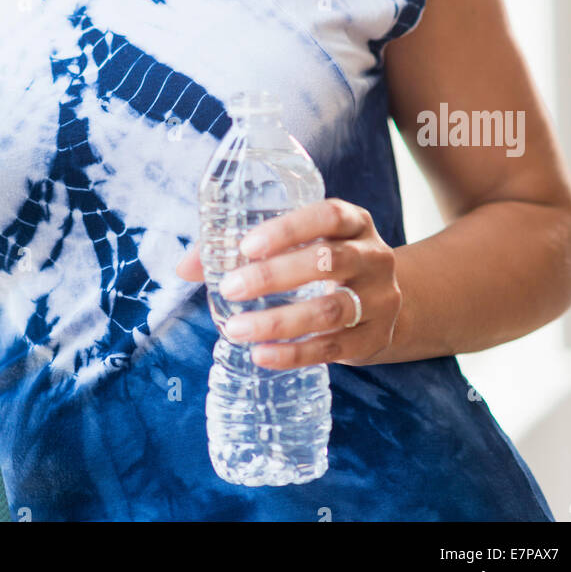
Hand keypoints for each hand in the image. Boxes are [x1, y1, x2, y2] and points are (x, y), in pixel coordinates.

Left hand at [175, 198, 402, 368]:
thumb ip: (245, 249)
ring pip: (331, 310)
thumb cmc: (326, 264)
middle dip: (275, 276)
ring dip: (279, 321)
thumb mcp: (302, 245)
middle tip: (231, 288)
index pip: (329, 216)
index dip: (289, 229)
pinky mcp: (375, 338)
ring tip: (236, 329)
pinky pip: (333, 348)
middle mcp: (373, 257)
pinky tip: (261, 355)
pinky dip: (294, 353)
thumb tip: (184, 267)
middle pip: (330, 262)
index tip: (247, 245)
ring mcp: (380, 300)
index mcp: (355, 223)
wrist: (385, 303)